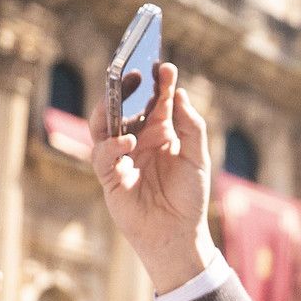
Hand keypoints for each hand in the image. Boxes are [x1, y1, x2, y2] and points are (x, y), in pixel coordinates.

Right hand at [88, 63, 214, 294]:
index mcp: (160, 132)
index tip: (164, 66)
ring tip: (122, 100)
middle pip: (125, 106)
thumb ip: (191, 127)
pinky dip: (112, 146)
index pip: (156, 100)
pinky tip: (128, 142)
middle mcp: (138, 140)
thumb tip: (180, 95)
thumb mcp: (198, 159)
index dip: (159, 82)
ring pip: (104, 125)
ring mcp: (122, 157)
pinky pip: (103, 156)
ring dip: (110, 110)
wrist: (178, 234)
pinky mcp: (110, 178)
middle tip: (135, 73)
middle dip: (127, 87)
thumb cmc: (188, 197)